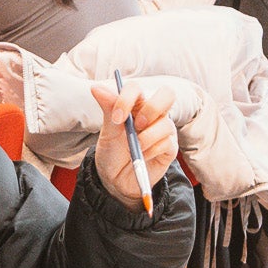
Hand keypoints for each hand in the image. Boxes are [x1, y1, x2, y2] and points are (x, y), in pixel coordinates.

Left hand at [90, 80, 178, 208]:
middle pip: (167, 94)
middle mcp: (153, 113)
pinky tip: (142, 156)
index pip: (137, 88)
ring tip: (134, 148)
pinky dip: (150, 151)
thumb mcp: (108, 131)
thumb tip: (96, 87)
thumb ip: (108, 108)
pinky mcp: (171, 147)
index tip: (117, 118)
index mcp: (135, 104)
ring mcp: (164, 129)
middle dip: (151, 109)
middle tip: (137, 125)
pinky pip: (167, 143)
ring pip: (165, 123)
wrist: (116, 179)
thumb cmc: (112, 151)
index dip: (127, 98)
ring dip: (146, 138)